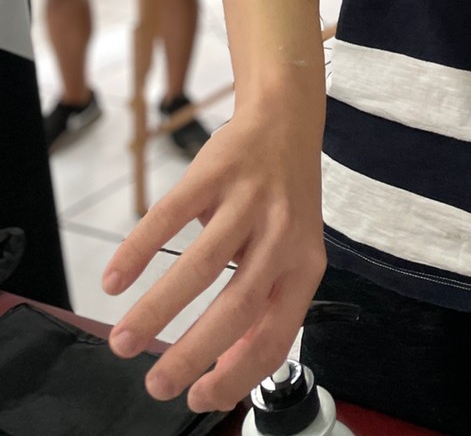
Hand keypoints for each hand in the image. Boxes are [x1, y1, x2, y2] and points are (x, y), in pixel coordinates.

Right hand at [102, 109, 325, 412]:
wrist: (286, 121)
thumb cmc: (283, 199)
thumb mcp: (292, 252)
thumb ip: (265, 304)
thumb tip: (229, 368)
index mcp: (305, 265)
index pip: (276, 335)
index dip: (237, 375)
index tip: (199, 398)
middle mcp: (282, 234)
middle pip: (237, 307)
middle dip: (192, 353)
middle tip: (156, 383)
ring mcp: (249, 201)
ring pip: (200, 266)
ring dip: (156, 310)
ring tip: (123, 340)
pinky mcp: (216, 172)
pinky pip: (170, 217)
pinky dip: (138, 252)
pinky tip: (114, 280)